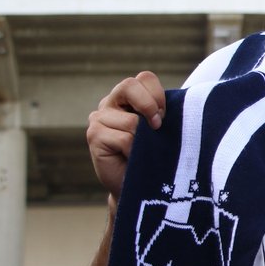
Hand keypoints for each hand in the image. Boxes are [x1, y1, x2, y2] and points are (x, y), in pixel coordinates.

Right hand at [86, 71, 165, 195]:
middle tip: (157, 127)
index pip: (144, 78)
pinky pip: (124, 138)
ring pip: (131, 121)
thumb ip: (161, 112)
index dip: (159, 95)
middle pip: (130, 85)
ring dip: (144, 140)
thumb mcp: (161, 129)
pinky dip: (134, 151)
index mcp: (129, 96)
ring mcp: (99, 118)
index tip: (165, 117)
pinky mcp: (94, 135)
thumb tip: (170, 108)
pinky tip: (132, 159)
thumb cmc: (154, 155)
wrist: (141, 187)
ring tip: (143, 152)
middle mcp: (111, 103)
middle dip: (149, 106)